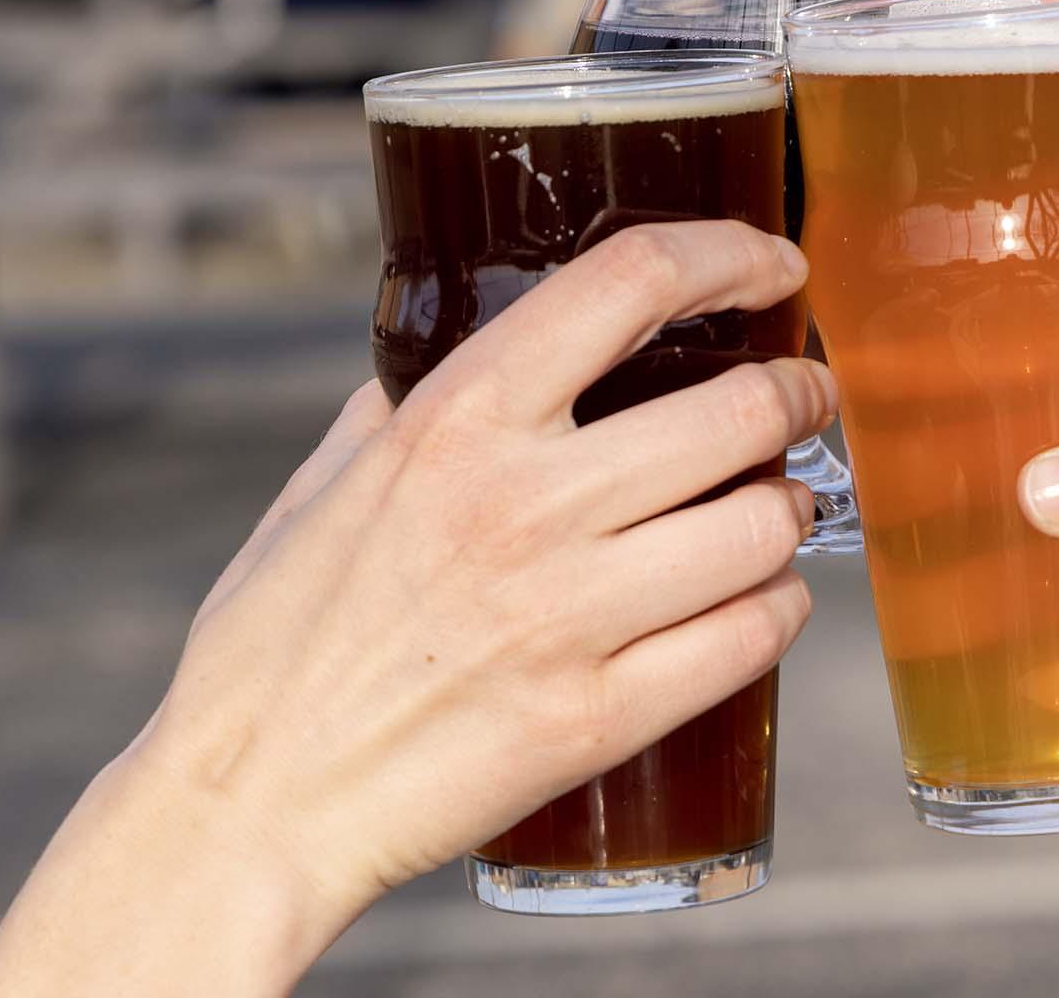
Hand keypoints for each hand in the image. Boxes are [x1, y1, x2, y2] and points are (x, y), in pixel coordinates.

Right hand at [0, 221, 837, 994]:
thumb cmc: (277, 645)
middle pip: (740, 409)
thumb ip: (409, 408)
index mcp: (456, 421)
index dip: (733, 253)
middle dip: (801, 393)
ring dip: (793, 507)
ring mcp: (569, 615)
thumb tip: (480, 352)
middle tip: (807, 398)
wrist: (251, 806)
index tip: (777, 265)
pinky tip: (768, 599)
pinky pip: (752, 639)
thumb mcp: (324, 485)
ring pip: (765, 527)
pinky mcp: (599, 718)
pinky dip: (780, 609)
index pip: (634, 281)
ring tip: (780, 507)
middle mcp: (524, 504)